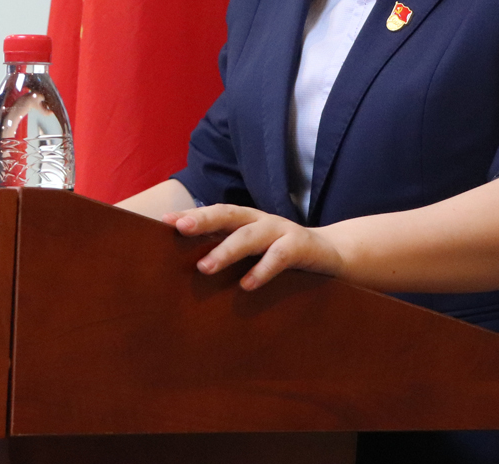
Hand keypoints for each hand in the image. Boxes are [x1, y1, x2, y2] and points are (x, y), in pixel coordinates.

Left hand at [161, 204, 344, 290]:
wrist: (334, 256)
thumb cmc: (283, 256)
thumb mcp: (255, 252)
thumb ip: (230, 253)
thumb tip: (190, 269)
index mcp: (246, 220)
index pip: (215, 213)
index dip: (191, 215)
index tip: (164, 221)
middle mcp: (261, 221)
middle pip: (229, 215)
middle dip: (203, 220)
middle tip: (179, 228)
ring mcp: (282, 231)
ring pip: (251, 236)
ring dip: (226, 250)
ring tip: (204, 267)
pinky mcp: (302, 247)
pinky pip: (280, 257)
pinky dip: (262, 270)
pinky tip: (246, 285)